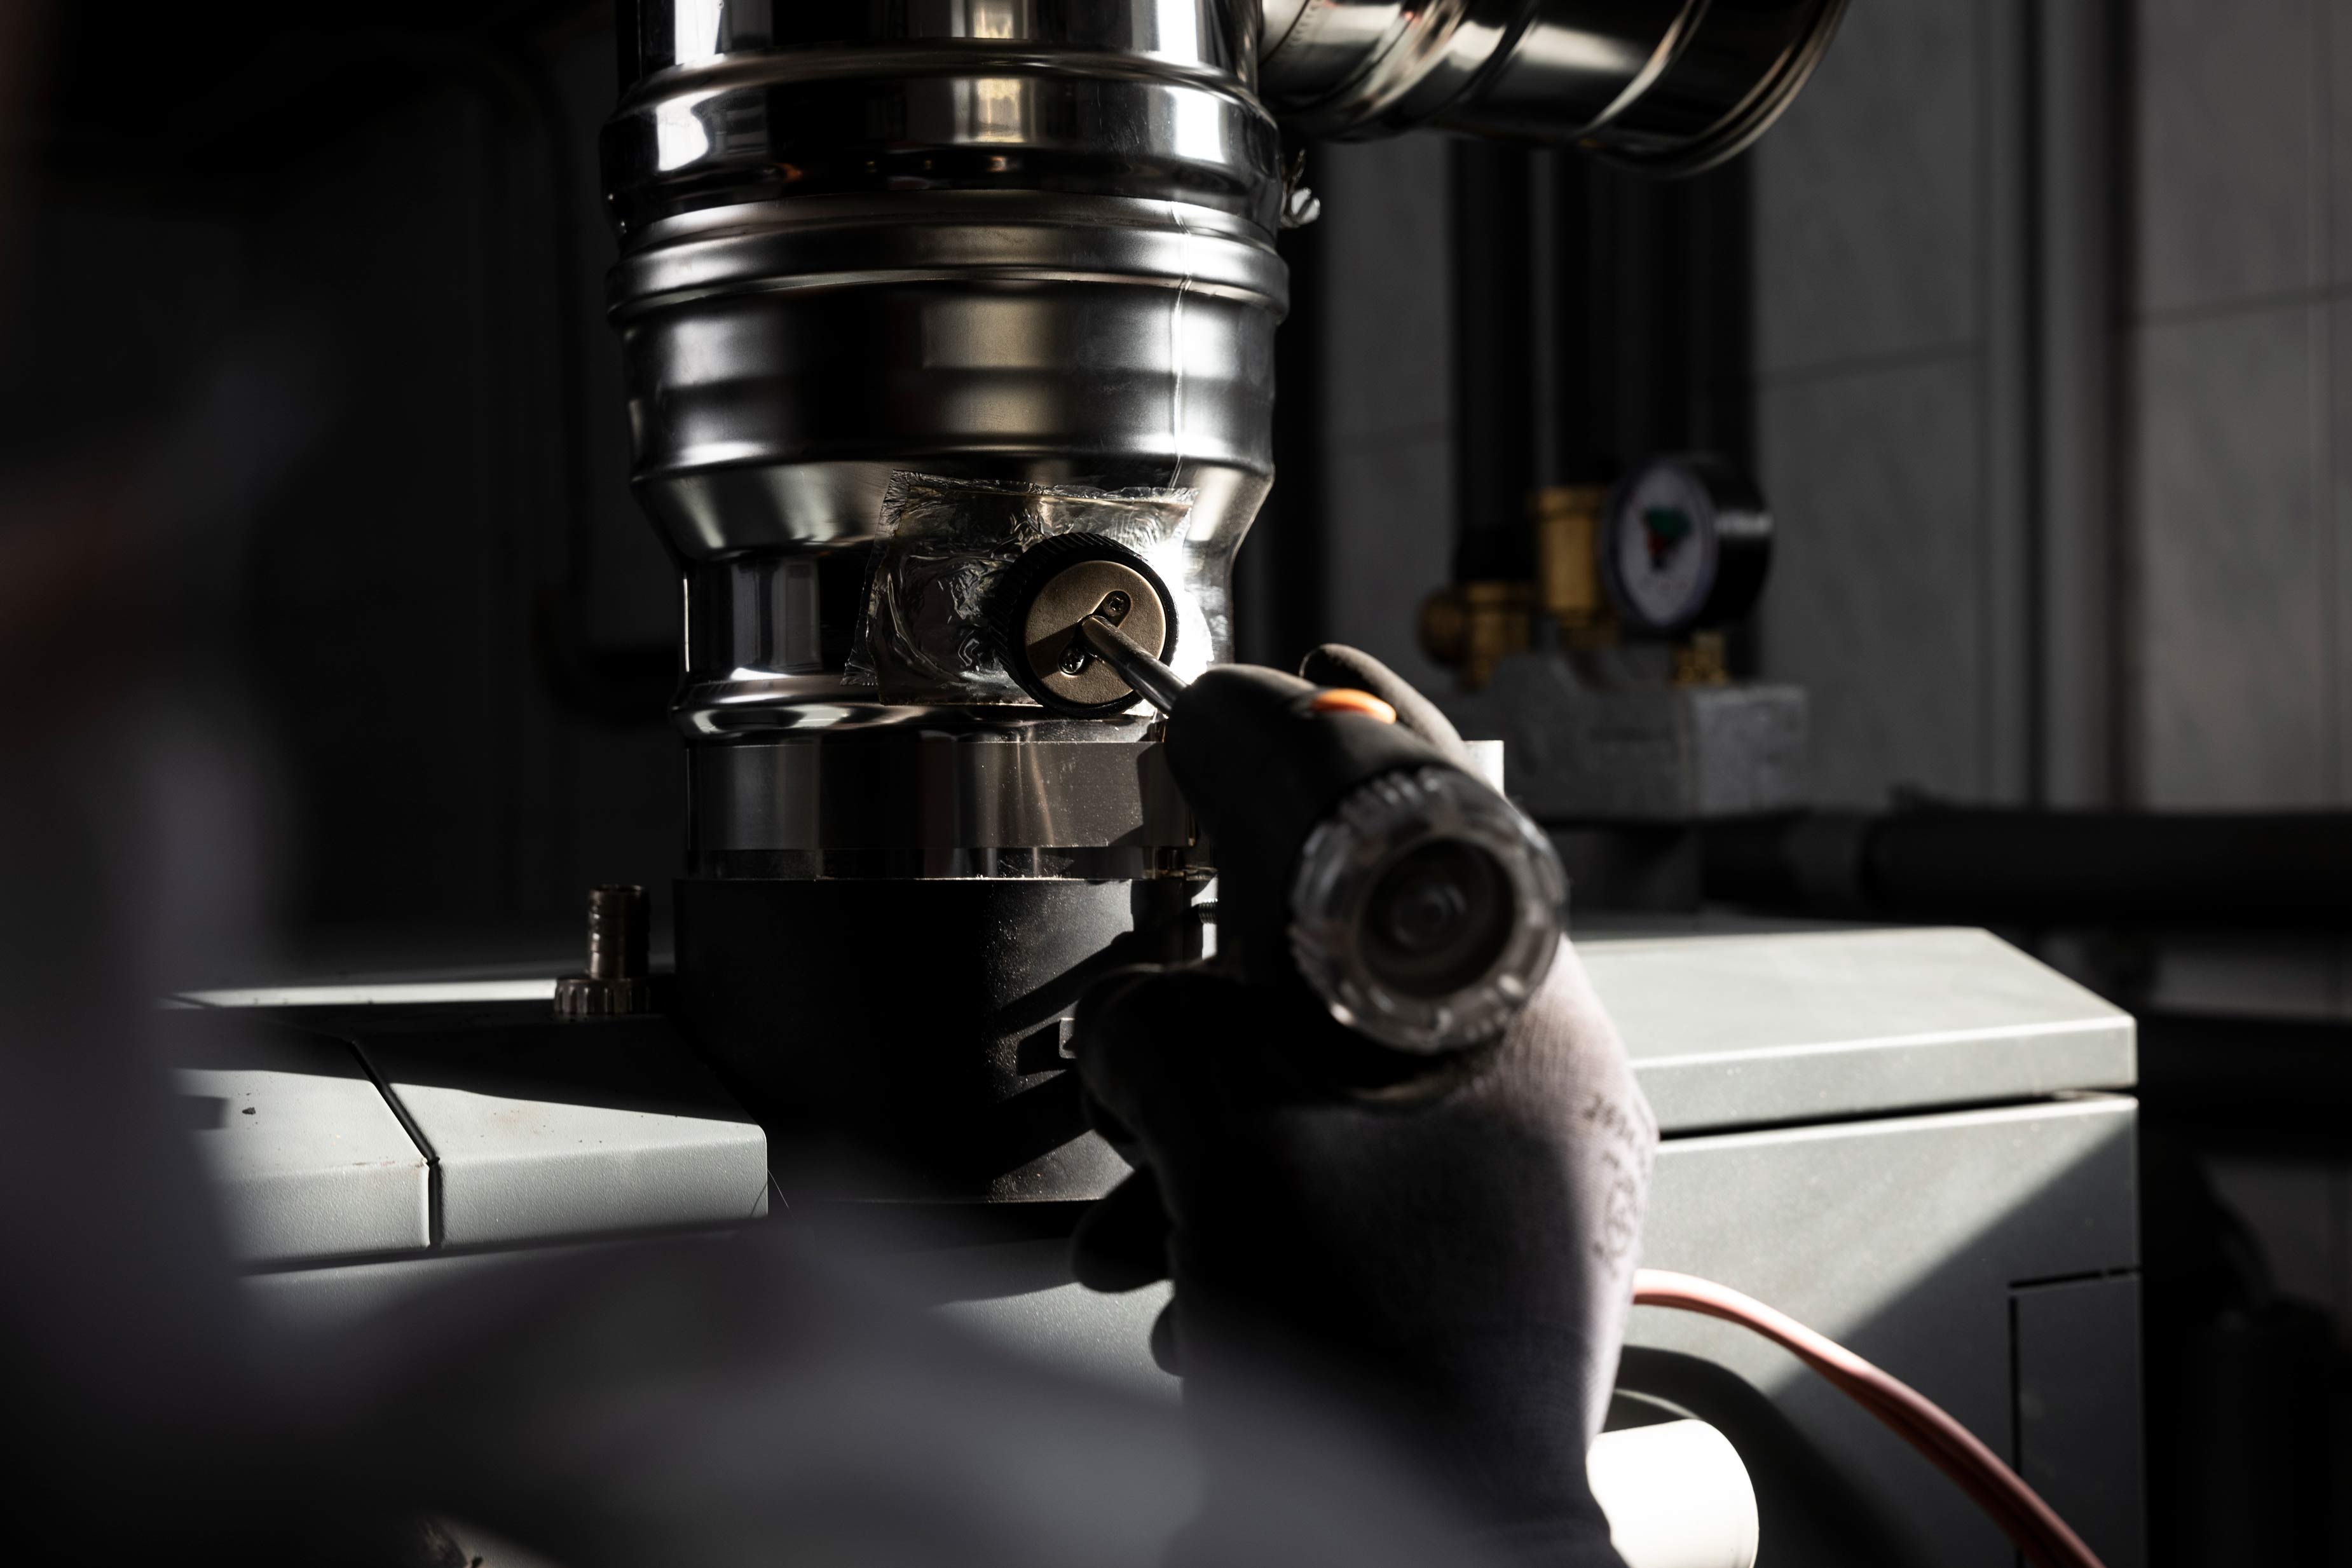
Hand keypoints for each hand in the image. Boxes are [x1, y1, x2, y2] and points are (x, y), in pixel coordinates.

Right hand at [1070, 646, 1656, 1560]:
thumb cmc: (1384, 1370)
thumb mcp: (1236, 1156)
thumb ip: (1165, 1037)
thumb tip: (1134, 1013)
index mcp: (1529, 1037)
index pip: (1448, 826)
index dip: (1355, 736)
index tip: (1306, 676)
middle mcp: (1537, 1102)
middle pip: (1373, 958)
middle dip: (1234, 977)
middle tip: (1170, 946)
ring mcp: (1503, 1189)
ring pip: (1332, 1080)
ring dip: (1215, 1122)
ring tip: (1153, 1199)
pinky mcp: (1450, 1262)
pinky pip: (1334, 1171)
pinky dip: (1245, 1197)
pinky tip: (1186, 1264)